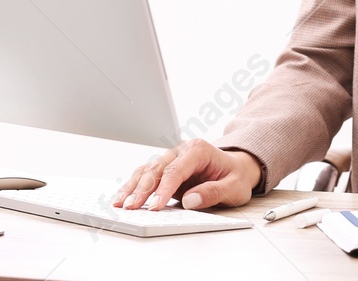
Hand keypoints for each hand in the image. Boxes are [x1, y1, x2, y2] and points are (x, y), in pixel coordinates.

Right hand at [114, 140, 261, 211]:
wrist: (237, 169)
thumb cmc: (235, 177)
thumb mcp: (234, 187)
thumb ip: (214, 192)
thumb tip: (190, 200)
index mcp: (198, 150)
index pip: (176, 170)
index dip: (164, 189)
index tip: (155, 206)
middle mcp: (181, 151)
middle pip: (156, 168)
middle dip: (142, 189)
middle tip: (131, 207)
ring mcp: (171, 159)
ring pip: (146, 170)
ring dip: (132, 187)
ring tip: (120, 205)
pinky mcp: (164, 170)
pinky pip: (145, 176)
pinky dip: (132, 187)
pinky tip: (122, 199)